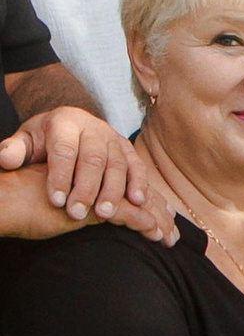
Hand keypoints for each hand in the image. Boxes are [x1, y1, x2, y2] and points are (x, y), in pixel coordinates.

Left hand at [0, 108, 176, 240]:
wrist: (70, 127)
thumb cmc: (45, 140)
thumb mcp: (26, 140)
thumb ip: (14, 149)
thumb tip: (5, 159)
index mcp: (65, 122)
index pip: (64, 150)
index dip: (60, 176)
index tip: (55, 201)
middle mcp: (93, 127)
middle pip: (93, 159)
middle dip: (86, 188)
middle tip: (77, 213)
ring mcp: (113, 138)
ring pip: (117, 164)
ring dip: (113, 191)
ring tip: (104, 214)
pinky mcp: (127, 149)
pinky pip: (137, 166)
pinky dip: (138, 184)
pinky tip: (136, 202)